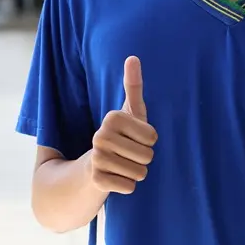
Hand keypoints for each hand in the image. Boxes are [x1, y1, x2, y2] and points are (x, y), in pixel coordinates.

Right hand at [90, 56, 157, 193]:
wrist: (92, 168)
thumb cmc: (120, 137)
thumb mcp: (129, 112)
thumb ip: (133, 86)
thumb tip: (133, 57)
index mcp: (112, 118)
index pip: (152, 137)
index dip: (149, 141)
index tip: (135, 138)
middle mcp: (100, 136)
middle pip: (148, 155)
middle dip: (144, 159)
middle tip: (129, 154)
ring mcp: (97, 158)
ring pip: (140, 172)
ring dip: (136, 173)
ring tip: (123, 166)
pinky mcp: (96, 180)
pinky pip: (130, 186)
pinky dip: (128, 186)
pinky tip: (116, 178)